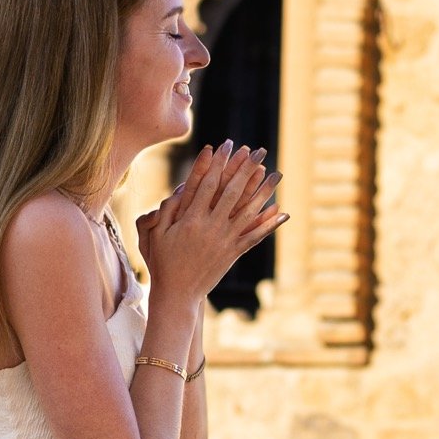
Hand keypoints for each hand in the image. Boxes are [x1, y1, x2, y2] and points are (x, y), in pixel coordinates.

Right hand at [138, 145, 283, 307]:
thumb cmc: (162, 261)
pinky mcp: (233, 253)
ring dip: (264, 191)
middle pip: (232, 192)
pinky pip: (254, 236)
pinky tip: (282, 211)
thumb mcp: (156, 233)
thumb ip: (167, 210)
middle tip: (258, 150)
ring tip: (277, 173)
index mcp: (190, 219)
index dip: (217, 163)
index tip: (224, 145)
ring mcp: (224, 240)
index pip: (207, 184)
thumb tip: (181, 189)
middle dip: (245, 169)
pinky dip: (269, 224)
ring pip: (248, 211)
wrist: (177, 293)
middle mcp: (210, 227)